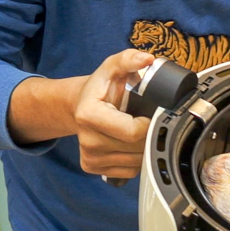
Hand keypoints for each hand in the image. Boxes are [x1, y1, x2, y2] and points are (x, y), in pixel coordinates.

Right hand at [74, 49, 154, 177]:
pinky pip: (129, 171)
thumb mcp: (112, 68)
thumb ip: (128, 60)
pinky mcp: (92, 168)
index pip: (134, 131)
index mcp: (89, 115)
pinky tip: (131, 144)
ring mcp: (89, 158)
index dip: (150, 124)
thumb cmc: (100, 88)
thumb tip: (147, 59)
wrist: (78, 106)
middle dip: (150, 135)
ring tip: (138, 131)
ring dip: (145, 148)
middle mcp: (87, 140)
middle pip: (137, 148)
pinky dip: (136, 159)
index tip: (151, 115)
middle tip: (148, 122)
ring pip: (136, 162)